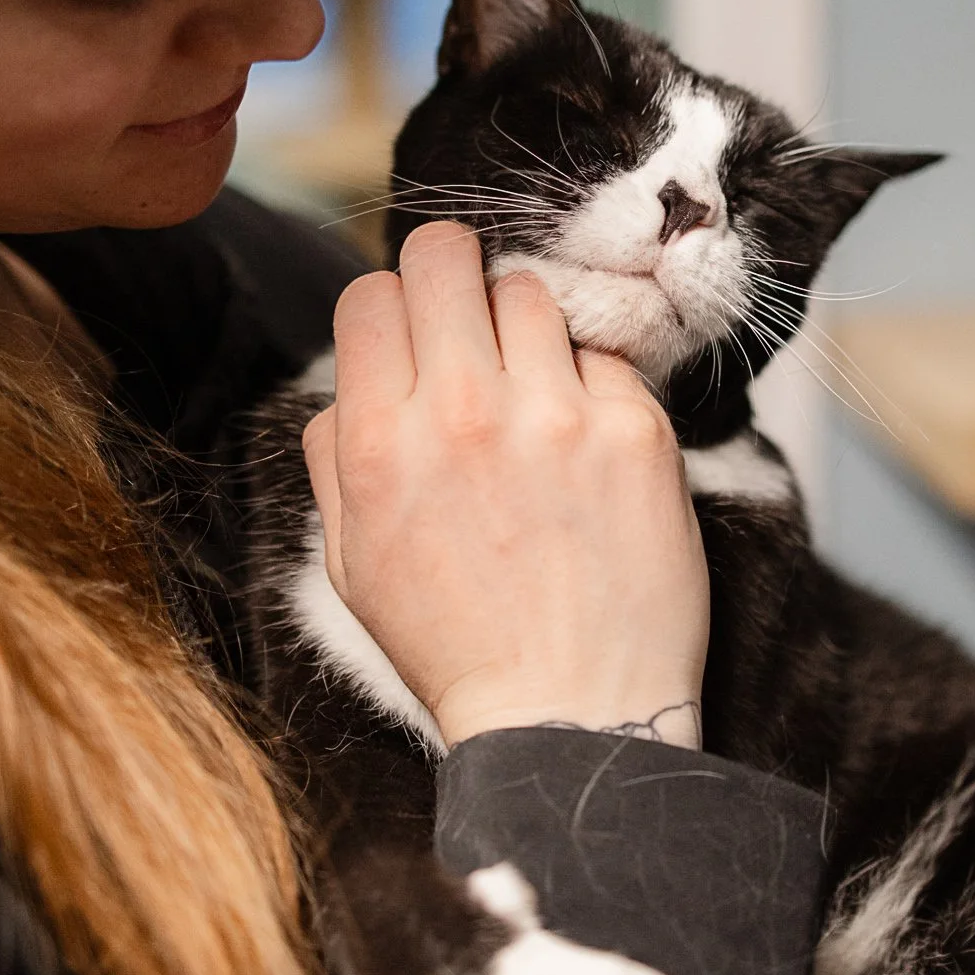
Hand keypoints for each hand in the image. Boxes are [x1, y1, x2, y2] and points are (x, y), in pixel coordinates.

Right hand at [302, 222, 708, 748]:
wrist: (570, 718)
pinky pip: (605, 354)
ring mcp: (557, 416)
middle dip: (451, 276)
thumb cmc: (456, 645)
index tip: (414, 336)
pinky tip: (586, 442)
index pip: (371, 294)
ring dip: (525, 326)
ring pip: (530, 290)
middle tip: (470, 320)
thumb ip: (337, 454)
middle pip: (446, 256)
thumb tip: (354, 377)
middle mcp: (463, 413)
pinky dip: (592, 384)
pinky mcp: (637, 430)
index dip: (391, 308)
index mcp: (380, 445)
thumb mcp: (351, 562)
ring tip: (533, 389)